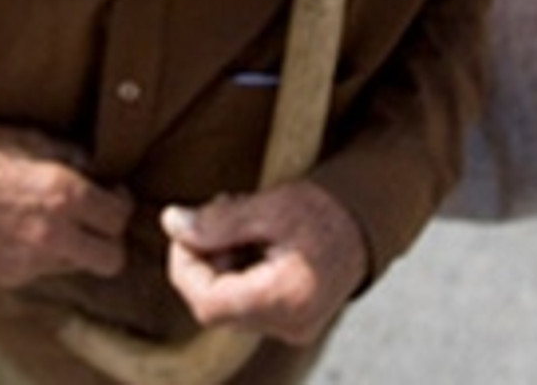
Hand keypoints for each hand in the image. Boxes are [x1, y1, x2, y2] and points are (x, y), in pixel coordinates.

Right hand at [0, 126, 132, 287]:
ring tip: (56, 223)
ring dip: (76, 248)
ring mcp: (33, 260)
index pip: (120, 216)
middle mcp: (55, 233)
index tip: (110, 195)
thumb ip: (76, 160)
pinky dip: (44, 255)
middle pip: (112, 258)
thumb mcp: (38, 141)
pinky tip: (27, 232)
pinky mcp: (13, 275)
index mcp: (66, 195)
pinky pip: (45, 269)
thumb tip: (101, 174)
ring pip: (79, 266)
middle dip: (109, 239)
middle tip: (96, 220)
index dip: (119, 203)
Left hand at [162, 181, 368, 345]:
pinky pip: (245, 304)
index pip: (208, 302)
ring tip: (239, 220)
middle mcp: (290, 325)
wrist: (366, 223)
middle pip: (215, 304)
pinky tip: (251, 241)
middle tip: (219, 211)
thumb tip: (171, 223)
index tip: (186, 230)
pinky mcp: (291, 324)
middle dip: (204, 258)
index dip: (184, 267)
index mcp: (286, 298)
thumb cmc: (323, 210)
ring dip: (219, 262)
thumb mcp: (269, 207)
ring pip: (228, 305)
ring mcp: (292, 329)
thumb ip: (218, 220)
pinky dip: (236, 272)